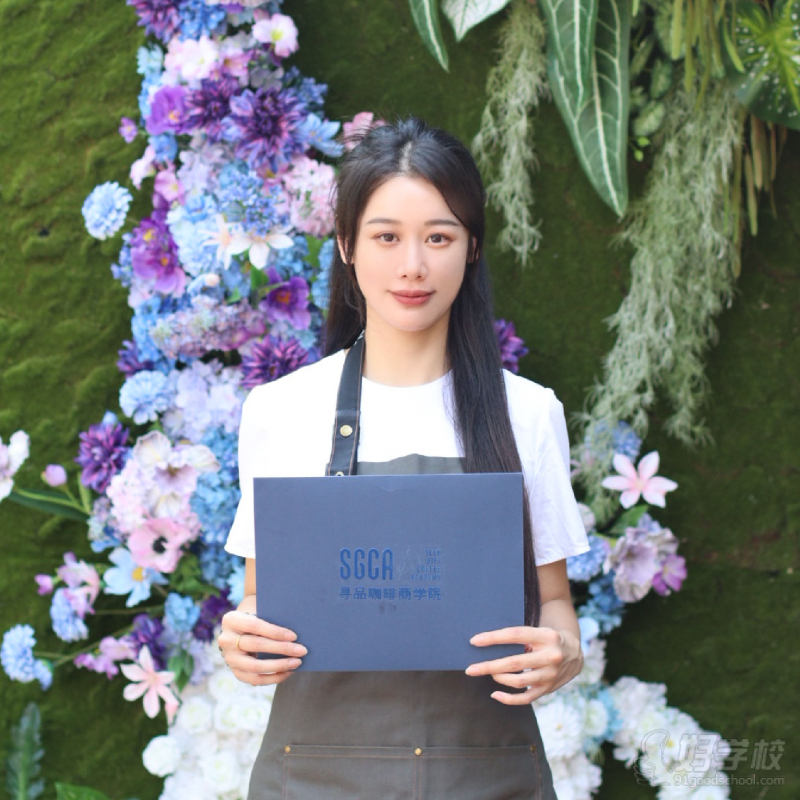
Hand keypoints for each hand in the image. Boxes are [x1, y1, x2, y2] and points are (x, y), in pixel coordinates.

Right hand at [218, 594, 306, 685]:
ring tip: (297, 663)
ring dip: (279, 666)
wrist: (242, 628)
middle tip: (302, 650)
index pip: (254, 626)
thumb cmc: (257, 615)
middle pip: (256, 645)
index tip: (294, 636)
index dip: (275, 632)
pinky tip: (288, 672)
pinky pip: (255, 680)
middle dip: (282, 649)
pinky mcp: (236, 672)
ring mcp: (229, 658)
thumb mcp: (260, 608)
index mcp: (231, 620)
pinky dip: (273, 677)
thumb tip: (295, 622)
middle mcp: (225, 640)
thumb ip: (272, 612)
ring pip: (255, 666)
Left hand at [465, 625, 581, 704]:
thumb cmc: (547, 638)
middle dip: (489, 666)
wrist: (576, 653)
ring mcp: (551, 675)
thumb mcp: (539, 630)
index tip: (474, 641)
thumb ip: (520, 636)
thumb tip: (487, 642)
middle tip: (470, 669)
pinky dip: (509, 698)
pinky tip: (495, 694)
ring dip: (498, 678)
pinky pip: (526, 698)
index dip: (493, 638)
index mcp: (546, 635)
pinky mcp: (549, 689)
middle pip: (514, 662)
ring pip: (518, 681)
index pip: (515, 635)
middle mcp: (551, 656)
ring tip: (488, 673)